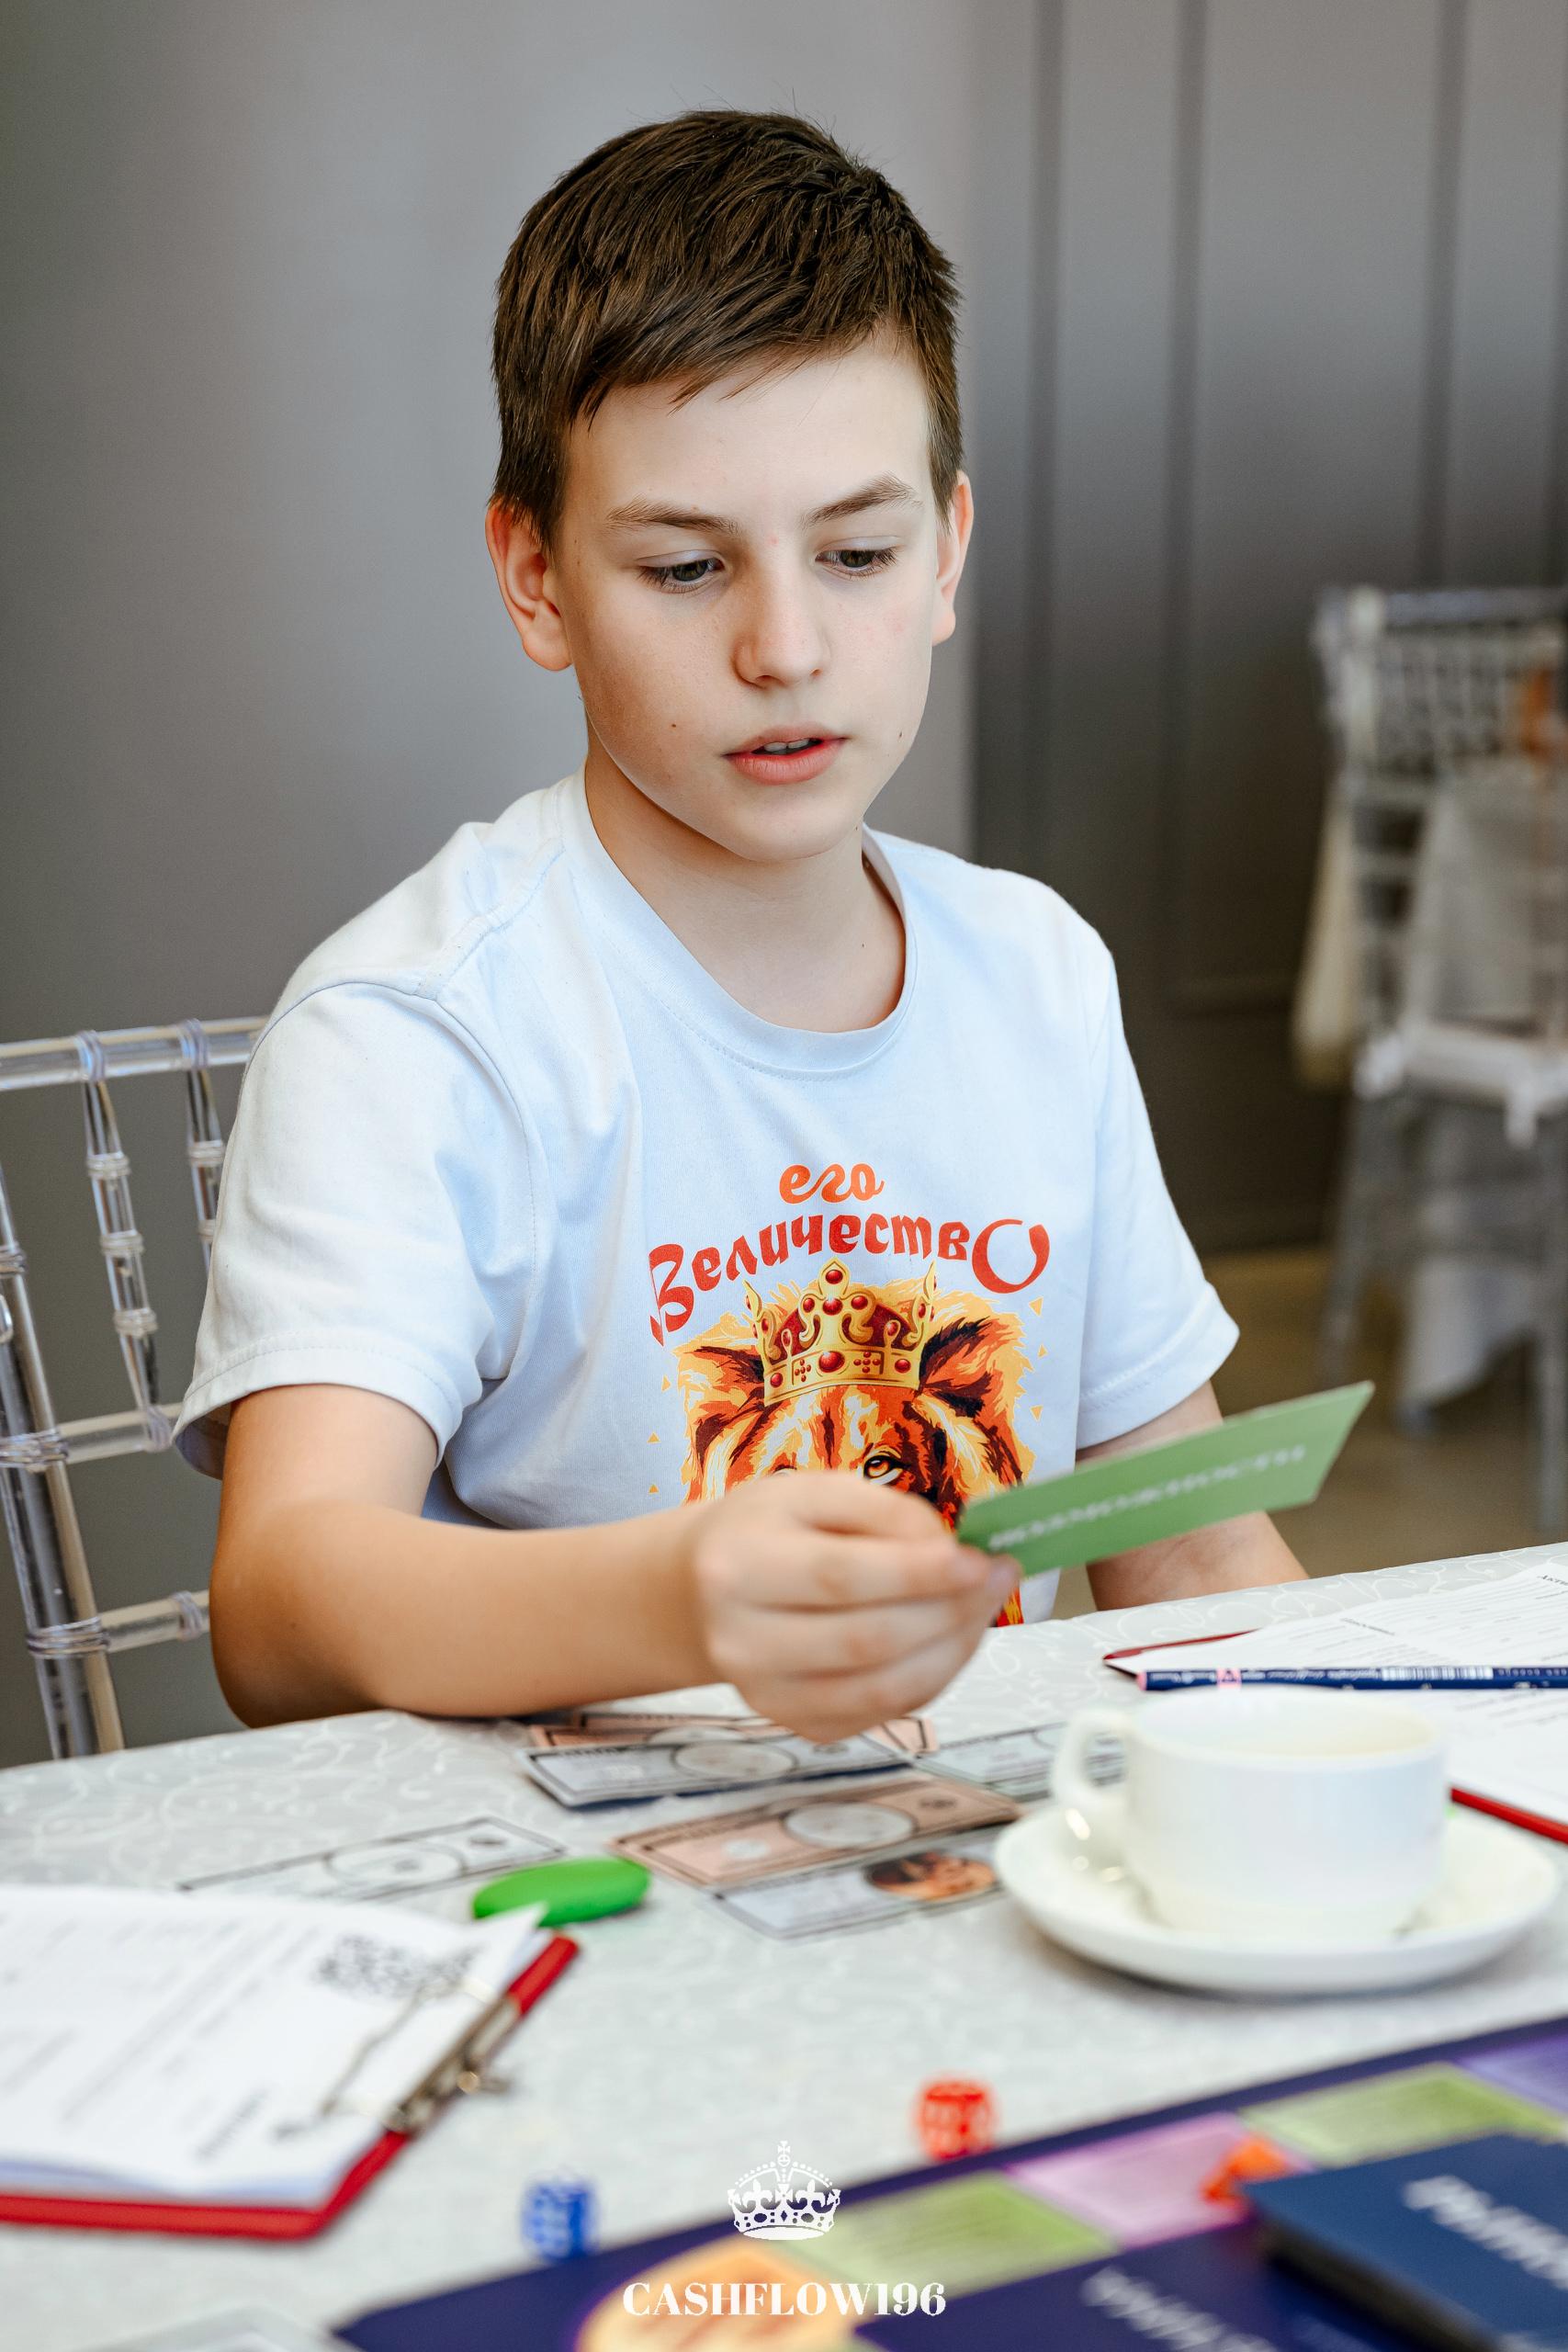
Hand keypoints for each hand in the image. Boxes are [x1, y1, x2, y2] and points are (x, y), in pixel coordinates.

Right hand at [680, 1473, 1016, 1743]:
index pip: (841, 1577)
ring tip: (984, 1607)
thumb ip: (884, 1512)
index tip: (981, 1558)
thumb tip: (953, 1552)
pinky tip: (950, 1639)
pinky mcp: (796, 1726)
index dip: (920, 1573)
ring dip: (953, 1650)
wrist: (701, 1591)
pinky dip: (931, 1678)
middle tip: (999, 1578)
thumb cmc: (767, 1530)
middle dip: (949, 1612)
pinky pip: (882, 1713)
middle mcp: (741, 1642)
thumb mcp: (813, 1492)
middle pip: (867, 1641)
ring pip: (882, 1690)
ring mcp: (767, 1696)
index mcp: (738, 1566)